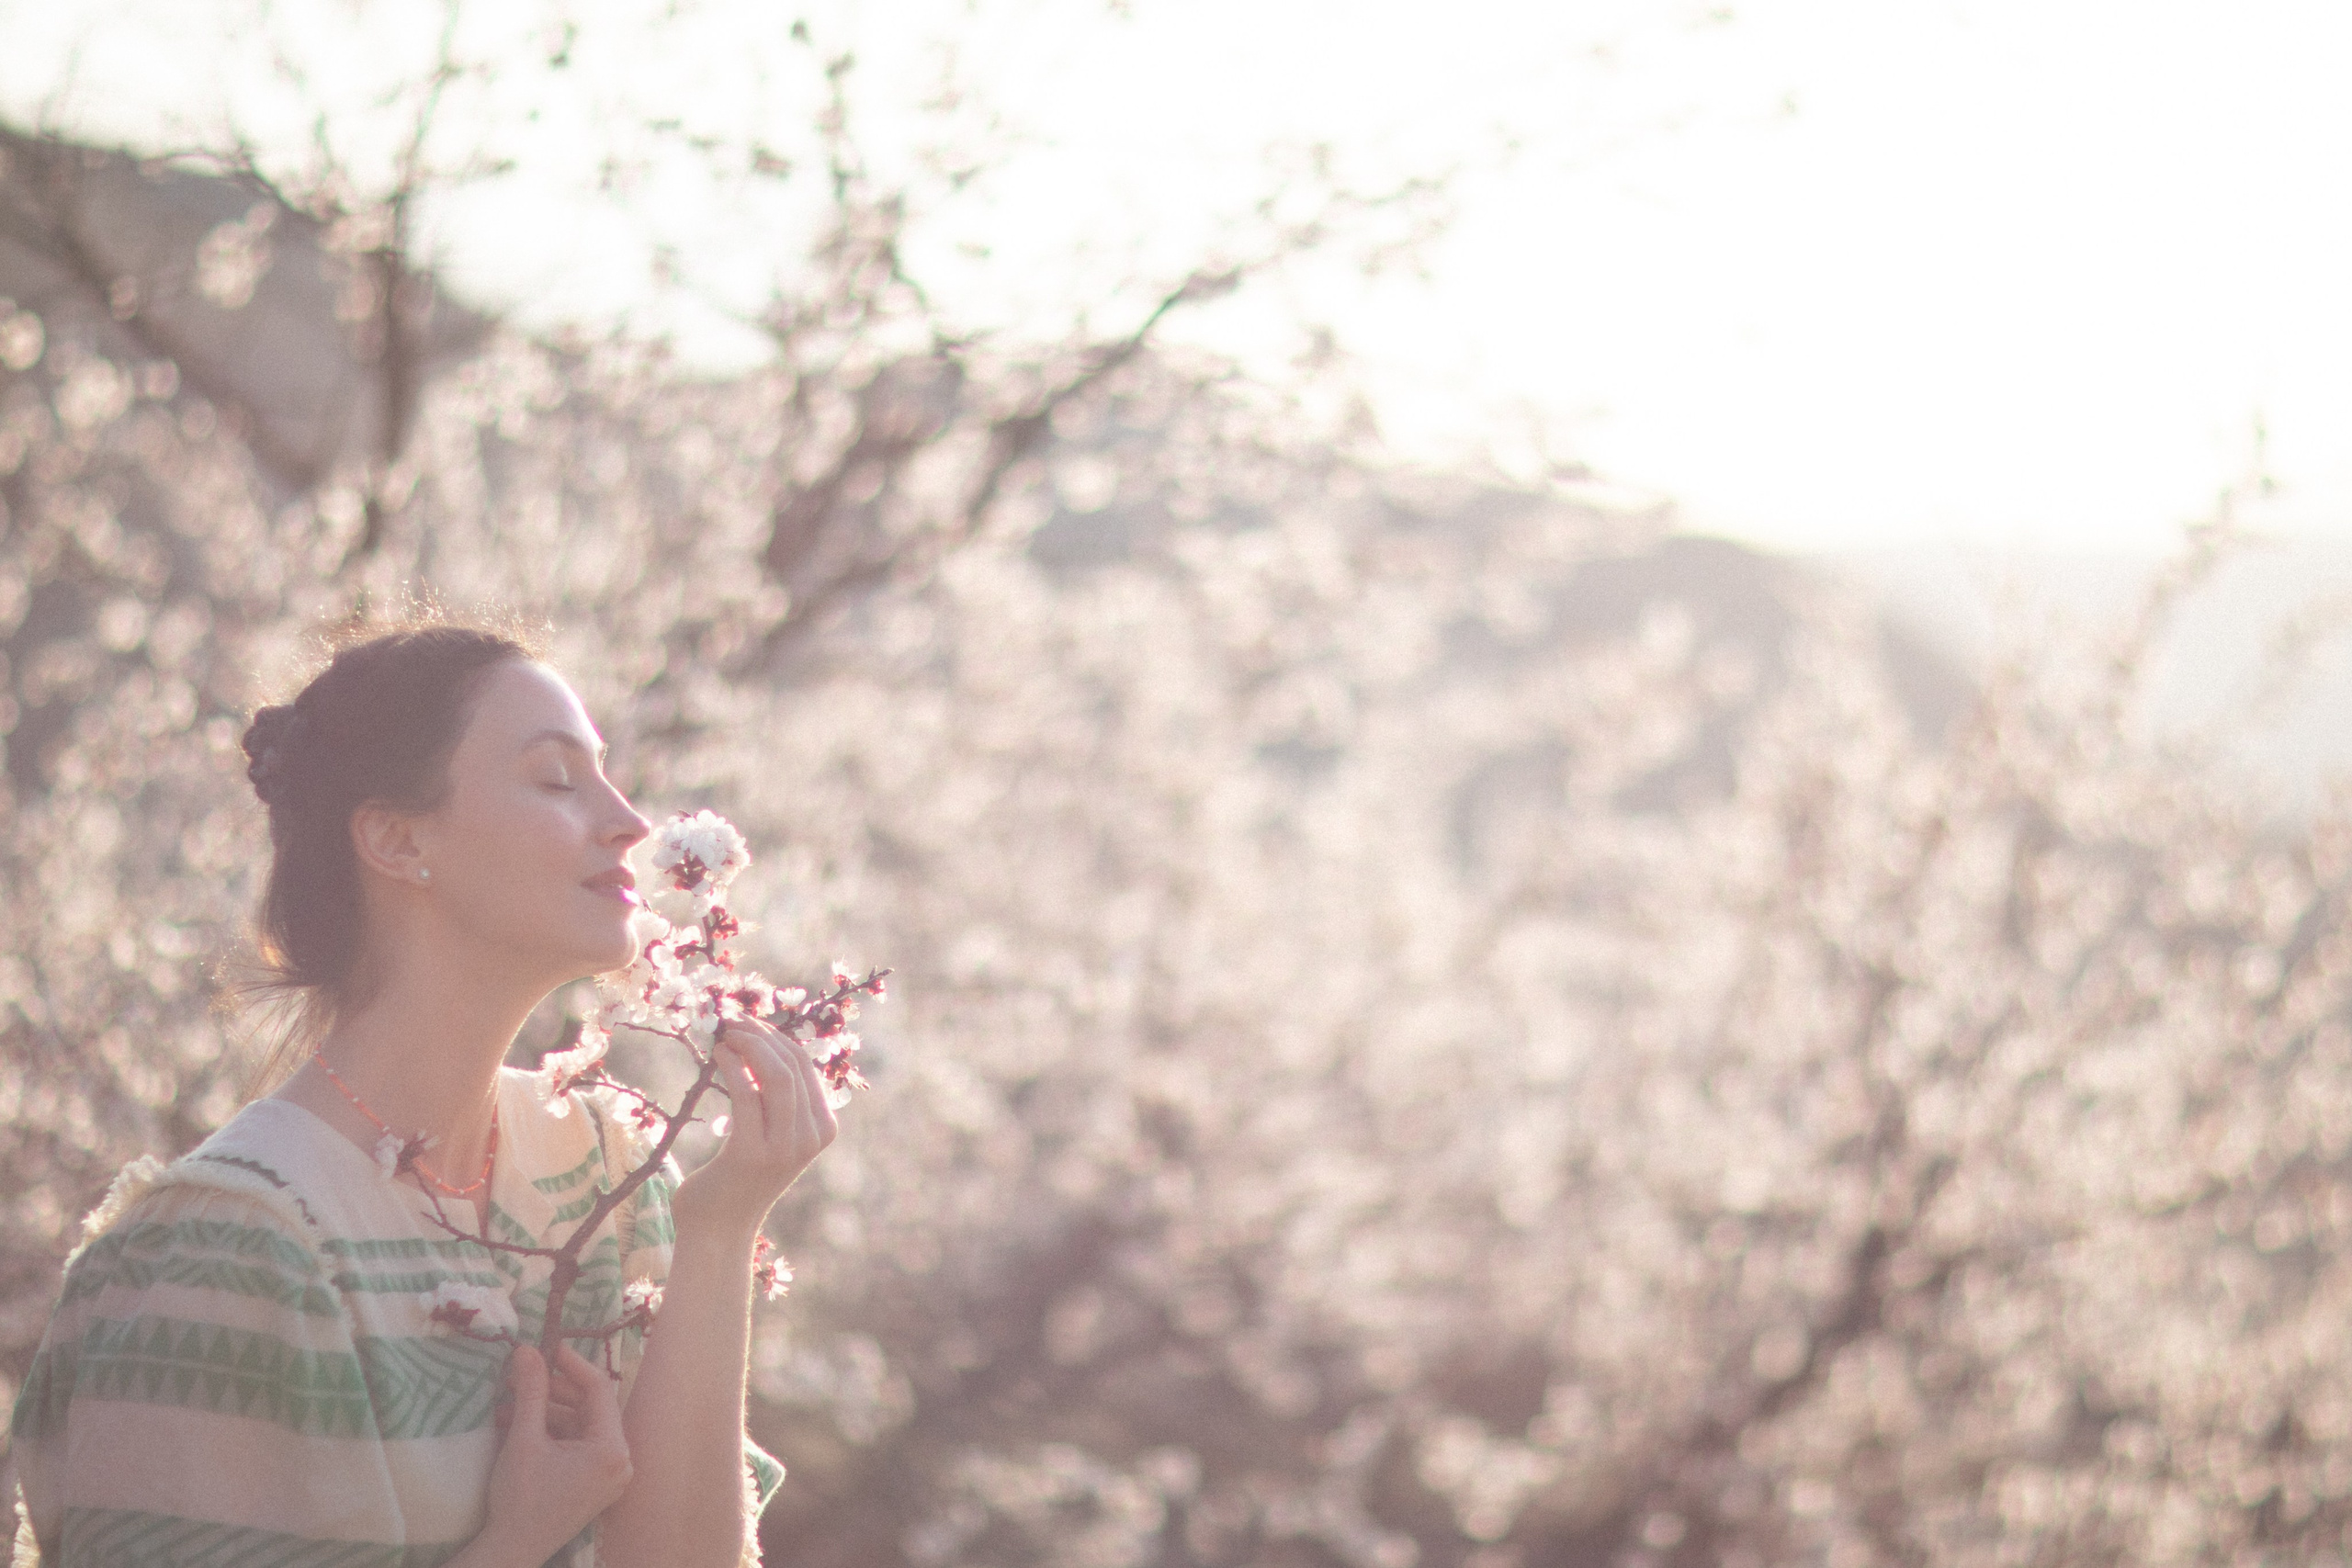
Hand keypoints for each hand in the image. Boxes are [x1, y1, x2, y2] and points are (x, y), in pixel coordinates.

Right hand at [476, 1345, 632, 1562]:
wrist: (512, 1551)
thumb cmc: (520, 1497)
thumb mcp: (524, 1438)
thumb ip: (531, 1390)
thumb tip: (527, 1349)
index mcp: (612, 1449)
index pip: (599, 1390)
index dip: (573, 1365)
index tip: (548, 1347)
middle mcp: (620, 1462)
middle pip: (591, 1408)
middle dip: (554, 1390)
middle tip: (523, 1375)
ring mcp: (609, 1476)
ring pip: (581, 1427)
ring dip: (547, 1412)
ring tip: (510, 1403)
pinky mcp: (595, 1485)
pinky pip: (579, 1447)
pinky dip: (553, 1433)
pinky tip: (519, 1424)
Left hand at [673, 1020, 837, 1235]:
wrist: (719, 1232)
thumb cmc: (738, 1180)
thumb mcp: (771, 1136)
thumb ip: (776, 1101)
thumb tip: (761, 1046)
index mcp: (823, 1130)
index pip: (807, 1067)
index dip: (777, 1037)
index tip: (749, 1022)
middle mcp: (811, 1138)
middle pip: (793, 1065)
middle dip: (761, 1034)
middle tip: (732, 1020)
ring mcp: (785, 1147)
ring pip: (776, 1075)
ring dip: (748, 1044)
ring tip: (724, 1033)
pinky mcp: (752, 1153)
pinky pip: (746, 1094)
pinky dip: (732, 1066)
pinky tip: (717, 1055)